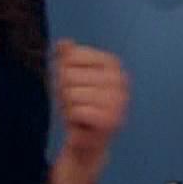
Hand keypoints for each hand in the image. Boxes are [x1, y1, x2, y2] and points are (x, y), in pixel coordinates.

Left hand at [47, 40, 129, 183]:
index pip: (71, 56)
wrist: (87, 140)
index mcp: (113, 63)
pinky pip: (76, 111)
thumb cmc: (79, 105)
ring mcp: (118, 99)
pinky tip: (81, 122)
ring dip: (68, 106)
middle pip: (69, 75)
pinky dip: (73, 118)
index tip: (74, 84)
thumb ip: (67, 58)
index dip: (63, 71)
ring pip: (71, 94)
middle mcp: (120, 79)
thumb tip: (62, 43)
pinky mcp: (111, 119)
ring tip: (78, 112)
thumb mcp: (70, 77)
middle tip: (75, 103)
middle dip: (64, 91)